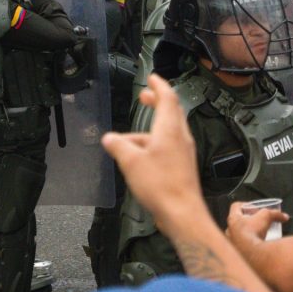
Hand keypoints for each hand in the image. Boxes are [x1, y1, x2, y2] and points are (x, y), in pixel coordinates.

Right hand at [101, 75, 203, 231]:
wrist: (182, 213)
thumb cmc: (161, 186)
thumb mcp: (131, 162)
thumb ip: (119, 146)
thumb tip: (109, 138)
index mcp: (169, 129)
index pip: (168, 98)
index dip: (159, 86)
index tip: (152, 78)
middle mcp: (180, 137)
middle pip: (171, 111)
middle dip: (157, 101)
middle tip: (145, 97)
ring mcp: (184, 152)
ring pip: (167, 131)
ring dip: (150, 128)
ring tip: (128, 138)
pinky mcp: (182, 166)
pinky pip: (167, 147)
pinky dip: (153, 144)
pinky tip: (139, 159)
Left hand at [225, 202, 288, 259]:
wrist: (252, 254)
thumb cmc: (254, 233)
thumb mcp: (267, 217)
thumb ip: (275, 214)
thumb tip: (284, 216)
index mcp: (233, 219)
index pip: (236, 206)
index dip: (246, 205)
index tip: (255, 208)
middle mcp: (229, 230)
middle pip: (237, 221)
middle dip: (248, 220)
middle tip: (258, 221)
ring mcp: (232, 242)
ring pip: (238, 234)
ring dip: (248, 233)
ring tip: (259, 234)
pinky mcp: (236, 253)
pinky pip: (241, 246)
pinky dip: (249, 244)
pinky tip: (258, 245)